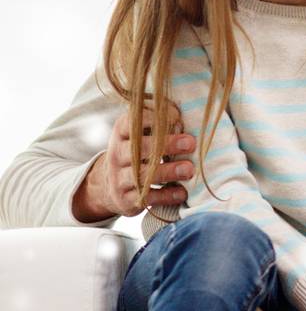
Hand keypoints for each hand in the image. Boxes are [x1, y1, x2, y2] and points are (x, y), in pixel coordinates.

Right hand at [73, 102, 193, 220]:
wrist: (109, 185)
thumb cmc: (138, 151)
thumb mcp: (141, 133)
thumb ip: (159, 122)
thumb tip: (190, 110)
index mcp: (121, 134)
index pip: (130, 123)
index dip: (153, 119)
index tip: (178, 118)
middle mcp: (116, 155)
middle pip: (138, 149)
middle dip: (166, 145)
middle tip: (191, 143)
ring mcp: (119, 179)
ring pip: (141, 175)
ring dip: (167, 171)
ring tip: (189, 169)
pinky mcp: (126, 200)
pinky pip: (146, 198)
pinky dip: (166, 196)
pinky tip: (183, 192)